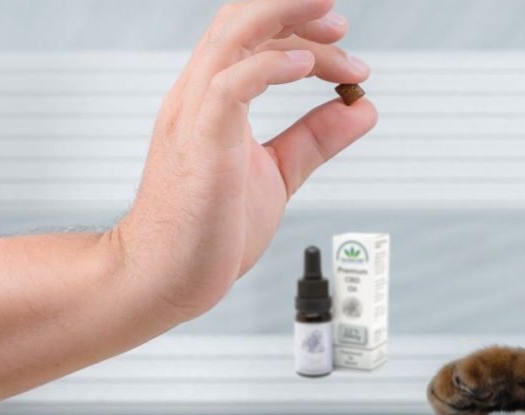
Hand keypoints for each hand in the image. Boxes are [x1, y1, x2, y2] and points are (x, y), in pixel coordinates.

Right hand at [112, 0, 376, 320]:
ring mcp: (195, 116)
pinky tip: (307, 66)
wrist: (164, 278)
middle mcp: (199, 97)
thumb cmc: (207, 230)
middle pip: (240, 20)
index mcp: (213, 99)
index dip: (299, 26)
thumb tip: (360, 110)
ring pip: (232, 38)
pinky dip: (270, 67)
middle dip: (294, 9)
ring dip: (286, 20)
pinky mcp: (201, 144)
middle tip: (342, 23)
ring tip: (334, 25)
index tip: (345, 47)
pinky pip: (230, 87)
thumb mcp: (278, 173)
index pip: (252, 35)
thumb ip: (316, 138)